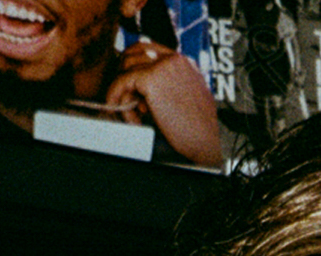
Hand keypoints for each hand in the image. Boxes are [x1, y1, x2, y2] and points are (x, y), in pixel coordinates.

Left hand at [106, 46, 221, 166]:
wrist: (204, 141)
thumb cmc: (198, 129)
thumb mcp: (188, 100)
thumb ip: (170, 90)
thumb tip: (144, 95)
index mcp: (184, 62)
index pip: (150, 49)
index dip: (135, 65)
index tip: (130, 85)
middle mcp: (173, 58)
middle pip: (134, 52)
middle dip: (124, 73)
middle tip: (124, 97)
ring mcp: (162, 66)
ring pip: (126, 68)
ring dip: (123, 91)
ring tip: (134, 115)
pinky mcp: (151, 79)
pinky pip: (122, 82)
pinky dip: (115, 96)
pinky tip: (119, 112)